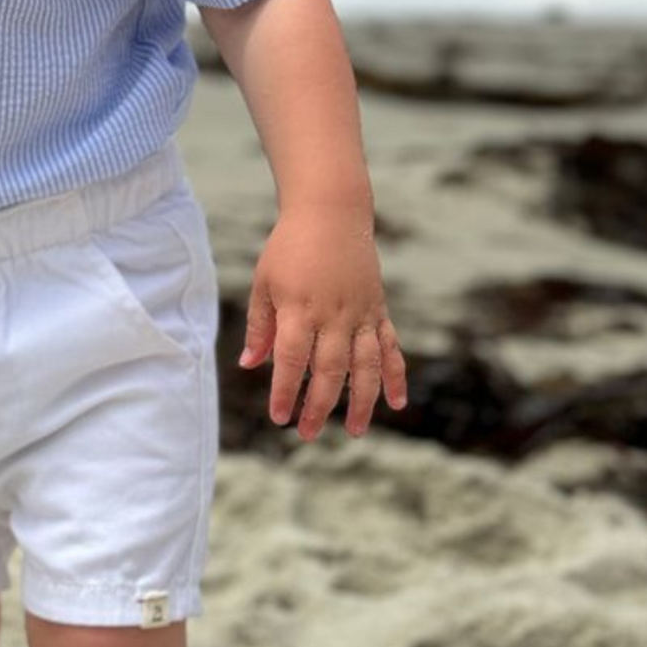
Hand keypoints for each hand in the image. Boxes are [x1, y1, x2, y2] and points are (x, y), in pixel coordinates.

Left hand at [237, 208, 406, 439]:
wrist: (330, 213)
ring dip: (362, 402)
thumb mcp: (264, 282)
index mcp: (300, 308)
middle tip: (307, 433)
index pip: (293, 360)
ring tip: (354, 431)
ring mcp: (360, 314)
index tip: (279, 417)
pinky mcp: (378, 310)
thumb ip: (260, 326)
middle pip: (330, 370)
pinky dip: (396, 376)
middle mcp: (334, 315)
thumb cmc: (289, 247)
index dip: (286, 391)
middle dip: (319, 406)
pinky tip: (397, 403)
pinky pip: (391, 348)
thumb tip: (250, 365)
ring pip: (366, 366)